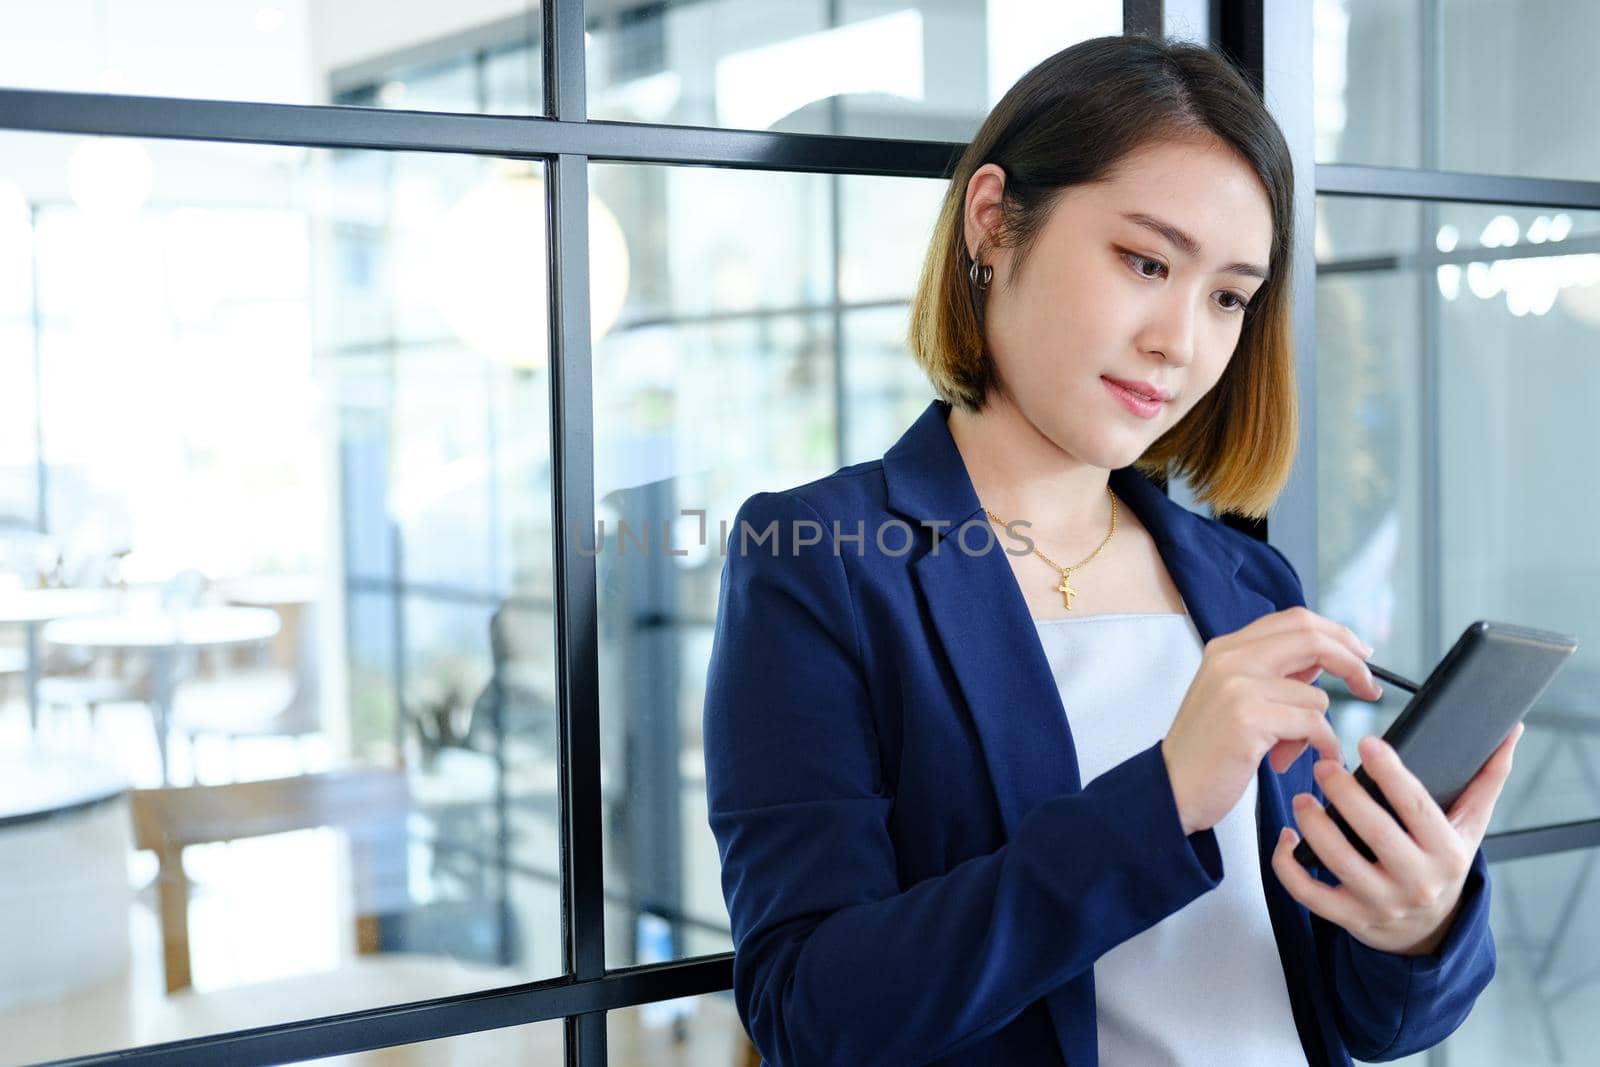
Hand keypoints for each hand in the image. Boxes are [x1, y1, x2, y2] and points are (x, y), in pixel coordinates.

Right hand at [1162, 606, 1381, 834]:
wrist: (1171, 787)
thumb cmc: (1207, 749)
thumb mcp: (1234, 696)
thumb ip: (1274, 673)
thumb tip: (1323, 663)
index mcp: (1227, 648)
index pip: (1295, 620)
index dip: (1336, 633)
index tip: (1360, 653)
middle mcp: (1231, 659)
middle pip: (1312, 638)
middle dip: (1352, 663)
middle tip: (1369, 688)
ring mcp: (1238, 686)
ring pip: (1315, 696)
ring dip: (1318, 729)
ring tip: (1290, 750)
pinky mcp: (1249, 718)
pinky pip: (1313, 725)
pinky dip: (1321, 746)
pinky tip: (1299, 759)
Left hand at [1271, 723, 1523, 955]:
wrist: (1429, 931)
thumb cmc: (1443, 863)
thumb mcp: (1470, 826)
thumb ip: (1487, 778)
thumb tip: (1510, 731)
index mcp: (1447, 853)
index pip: (1417, 807)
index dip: (1391, 773)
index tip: (1368, 742)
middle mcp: (1417, 882)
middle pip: (1376, 834)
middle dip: (1345, 796)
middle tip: (1323, 766)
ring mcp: (1381, 903)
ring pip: (1340, 863)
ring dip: (1314, 827)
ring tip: (1302, 798)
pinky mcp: (1350, 918)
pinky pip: (1311, 895)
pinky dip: (1289, 867)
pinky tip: (1286, 839)